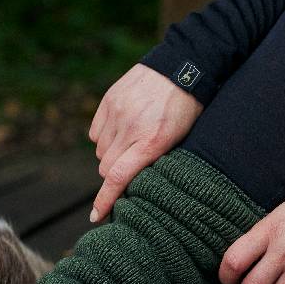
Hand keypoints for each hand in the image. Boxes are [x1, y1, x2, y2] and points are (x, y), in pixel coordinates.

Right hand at [89, 63, 203, 221]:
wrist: (184, 67)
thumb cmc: (188, 108)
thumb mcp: (180, 139)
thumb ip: (155, 158)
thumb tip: (133, 181)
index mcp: (153, 141)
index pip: (118, 177)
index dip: (105, 199)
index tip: (96, 216)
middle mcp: (131, 128)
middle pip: (106, 167)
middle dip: (115, 172)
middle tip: (132, 163)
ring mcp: (118, 112)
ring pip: (100, 150)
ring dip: (111, 153)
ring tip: (132, 140)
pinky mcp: (109, 100)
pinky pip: (95, 132)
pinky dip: (105, 136)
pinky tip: (122, 129)